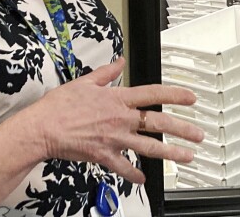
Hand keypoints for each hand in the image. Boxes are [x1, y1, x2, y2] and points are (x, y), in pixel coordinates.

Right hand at [21, 57, 203, 183]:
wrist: (41, 129)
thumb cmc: (58, 106)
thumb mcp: (84, 81)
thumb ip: (106, 72)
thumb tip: (119, 62)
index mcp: (117, 99)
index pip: (153, 94)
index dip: (175, 95)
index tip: (191, 98)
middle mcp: (120, 119)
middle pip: (158, 123)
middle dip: (182, 129)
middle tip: (198, 134)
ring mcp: (114, 139)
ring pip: (149, 147)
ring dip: (171, 153)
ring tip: (186, 156)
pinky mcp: (104, 156)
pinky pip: (124, 167)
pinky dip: (135, 174)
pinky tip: (144, 177)